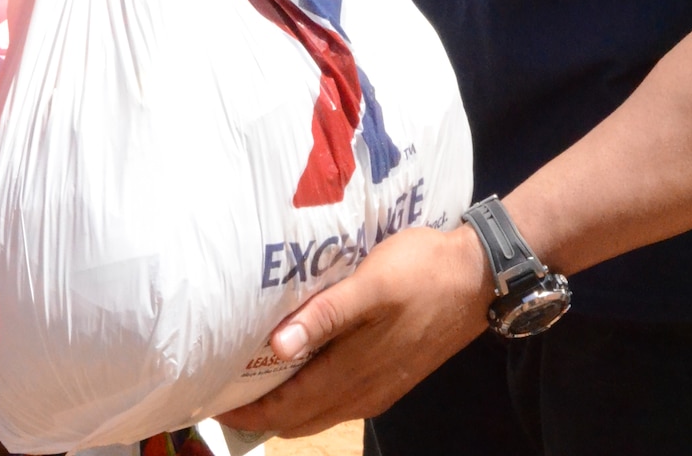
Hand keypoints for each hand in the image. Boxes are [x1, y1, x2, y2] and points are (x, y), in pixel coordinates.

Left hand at [219, 224, 491, 436]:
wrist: (477, 278)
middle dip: (262, 412)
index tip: (214, 404)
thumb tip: (279, 346)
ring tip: (253, 383)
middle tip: (224, 392)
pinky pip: (340, 400)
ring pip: (321, 412)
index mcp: (355, 373)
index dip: (251, 411)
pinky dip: (311, 397)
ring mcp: (380, 388)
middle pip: (301, 418)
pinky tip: (300, 370)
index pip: (289, 408)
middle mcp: (364, 392)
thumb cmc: (419, 272)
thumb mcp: (371, 285)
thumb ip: (326, 315)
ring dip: (286, 406)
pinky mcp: (391, 377)